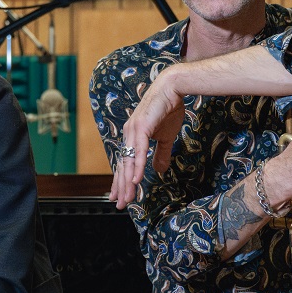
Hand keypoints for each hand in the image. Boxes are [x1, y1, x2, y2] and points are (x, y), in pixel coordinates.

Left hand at [111, 68, 185, 208]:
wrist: (172, 88)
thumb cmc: (168, 109)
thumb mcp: (165, 137)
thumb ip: (161, 154)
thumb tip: (159, 170)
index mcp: (132, 137)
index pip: (124, 163)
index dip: (121, 181)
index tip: (119, 196)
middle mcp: (128, 135)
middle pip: (123, 166)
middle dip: (121, 187)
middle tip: (119, 204)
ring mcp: (133, 131)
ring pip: (128, 161)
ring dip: (127, 182)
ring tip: (126, 197)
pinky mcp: (141, 127)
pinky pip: (138, 151)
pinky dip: (136, 166)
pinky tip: (136, 180)